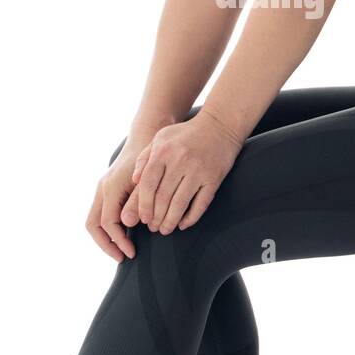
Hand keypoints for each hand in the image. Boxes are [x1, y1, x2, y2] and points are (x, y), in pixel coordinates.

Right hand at [85, 135, 149, 260]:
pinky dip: (109, 229)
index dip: (118, 241)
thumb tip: (128, 225)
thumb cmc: (152, 157)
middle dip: (106, 244)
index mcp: (111, 187)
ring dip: (106, 238)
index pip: (108, 223)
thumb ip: (139, 201)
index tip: (132, 253)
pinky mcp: (108, 189)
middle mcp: (102, 188)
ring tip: (122, 251)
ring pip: (94, 220)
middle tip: (122, 258)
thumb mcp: (149, 181)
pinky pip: (101, 214)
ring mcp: (103, 189)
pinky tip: (125, 236)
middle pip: (93, 224)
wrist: (148, 134)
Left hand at [121, 110, 243, 234]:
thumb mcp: (161, 138)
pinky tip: (183, 225)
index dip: (143, 205)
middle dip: (155, 217)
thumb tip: (134, 182)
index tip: (142, 218)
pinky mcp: (213, 178)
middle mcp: (180, 161)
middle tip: (153, 228)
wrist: (220, 125)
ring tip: (165, 229)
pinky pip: (200, 204)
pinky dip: (191, 218)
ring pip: (180, 204)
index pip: (148, 185)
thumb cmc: (186, 133)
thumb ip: (144, 158)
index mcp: (163, 152)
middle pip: (162, 197)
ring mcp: (198, 171)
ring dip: (170, 221)